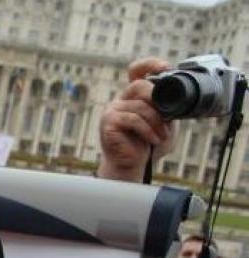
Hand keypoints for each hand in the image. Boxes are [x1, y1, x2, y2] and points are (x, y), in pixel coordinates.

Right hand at [97, 57, 175, 181]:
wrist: (132, 165)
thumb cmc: (148, 144)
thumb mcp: (165, 122)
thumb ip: (168, 107)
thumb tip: (179, 96)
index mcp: (134, 96)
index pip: (136, 70)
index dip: (150, 64)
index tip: (166, 68)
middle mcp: (121, 99)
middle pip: (140, 85)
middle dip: (158, 101)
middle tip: (168, 119)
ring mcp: (112, 110)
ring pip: (140, 106)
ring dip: (157, 122)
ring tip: (162, 136)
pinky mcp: (108, 122)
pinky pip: (133, 120)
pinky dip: (147, 130)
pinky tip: (153, 139)